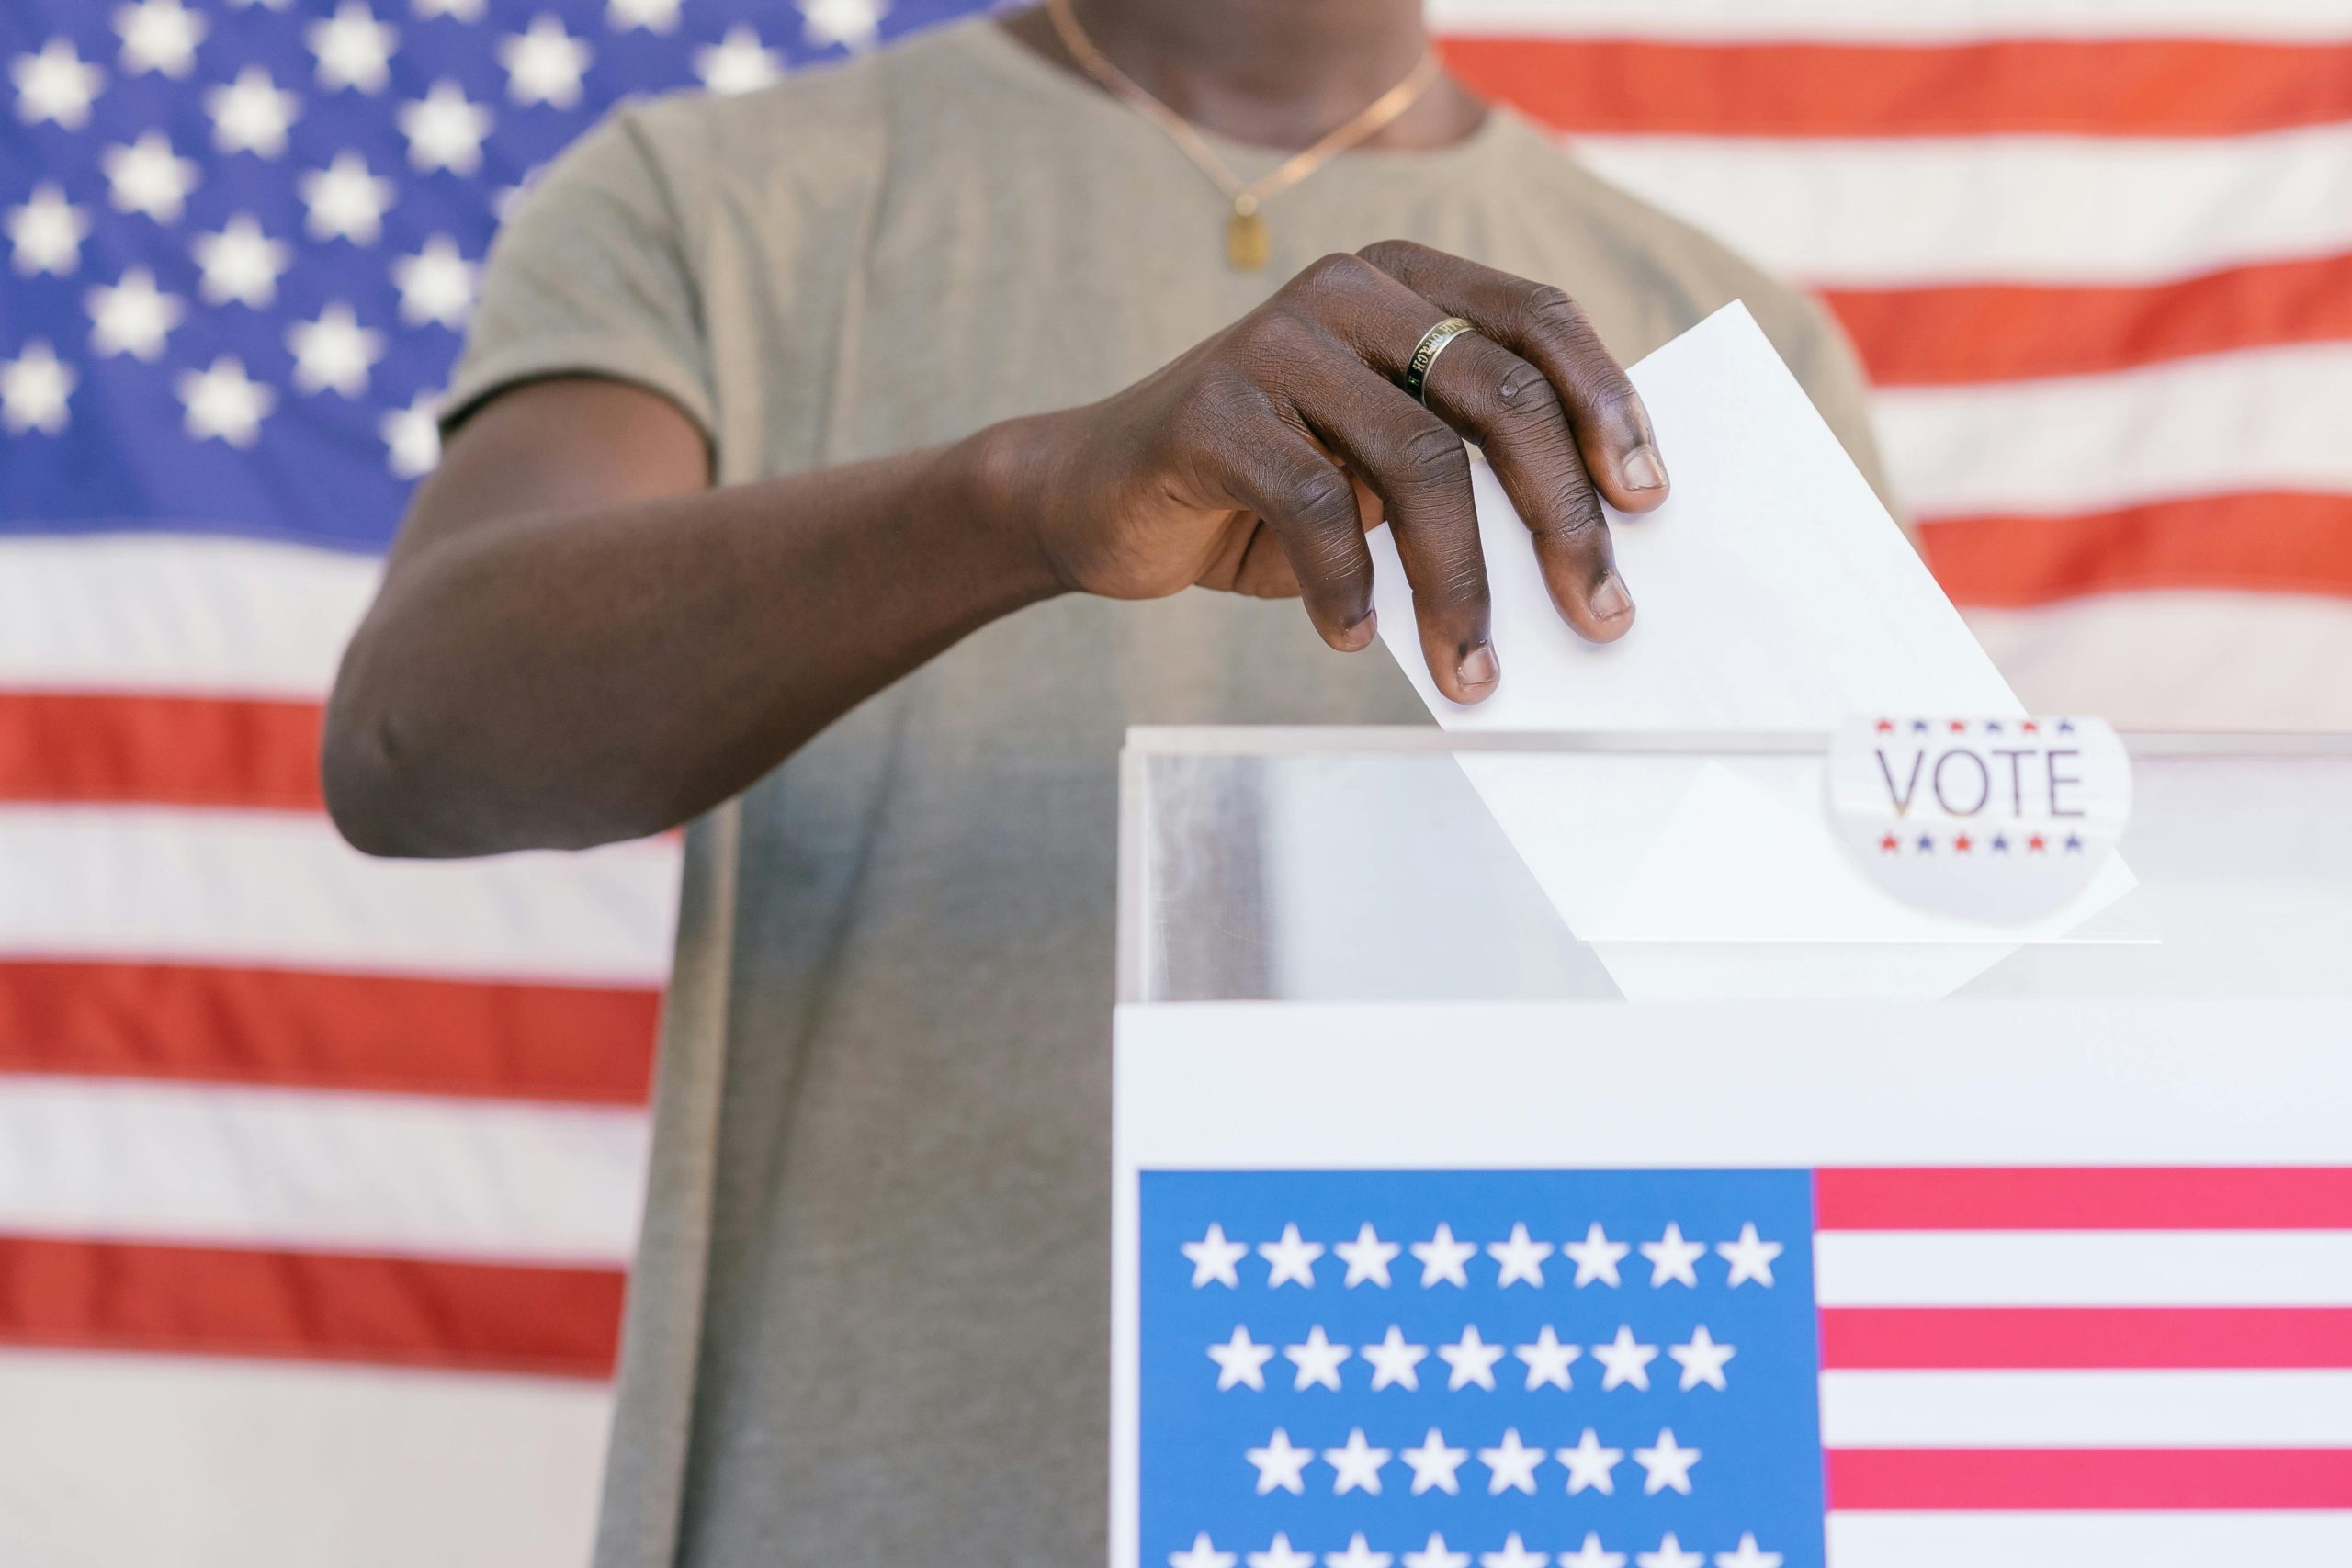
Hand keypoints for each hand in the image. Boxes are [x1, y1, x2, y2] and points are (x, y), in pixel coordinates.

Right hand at [1001, 240, 1668, 703]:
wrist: (1096, 497)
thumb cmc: (1265, 491)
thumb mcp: (1379, 466)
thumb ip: (1463, 467)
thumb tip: (1591, 547)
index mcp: (1406, 283)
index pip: (1538, 322)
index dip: (1608, 406)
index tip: (1650, 502)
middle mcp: (1348, 292)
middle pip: (1497, 395)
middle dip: (1561, 517)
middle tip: (1598, 614)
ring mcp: (1276, 341)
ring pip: (1417, 460)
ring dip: (1461, 584)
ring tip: (1473, 669)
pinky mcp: (1212, 408)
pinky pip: (1314, 504)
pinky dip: (1346, 586)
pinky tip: (1354, 638)